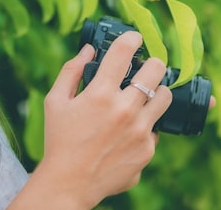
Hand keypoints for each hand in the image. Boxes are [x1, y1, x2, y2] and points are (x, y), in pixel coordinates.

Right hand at [11, 30, 172, 209]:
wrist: (70, 184)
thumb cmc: (59, 141)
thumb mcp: (56, 102)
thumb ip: (71, 71)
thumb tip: (88, 50)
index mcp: (100, 94)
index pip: (124, 52)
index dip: (132, 38)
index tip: (135, 37)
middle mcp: (125, 110)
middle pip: (156, 70)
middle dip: (151, 64)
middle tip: (144, 68)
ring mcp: (140, 131)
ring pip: (165, 97)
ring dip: (155, 92)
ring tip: (142, 97)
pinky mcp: (147, 150)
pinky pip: (156, 128)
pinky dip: (146, 125)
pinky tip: (129, 131)